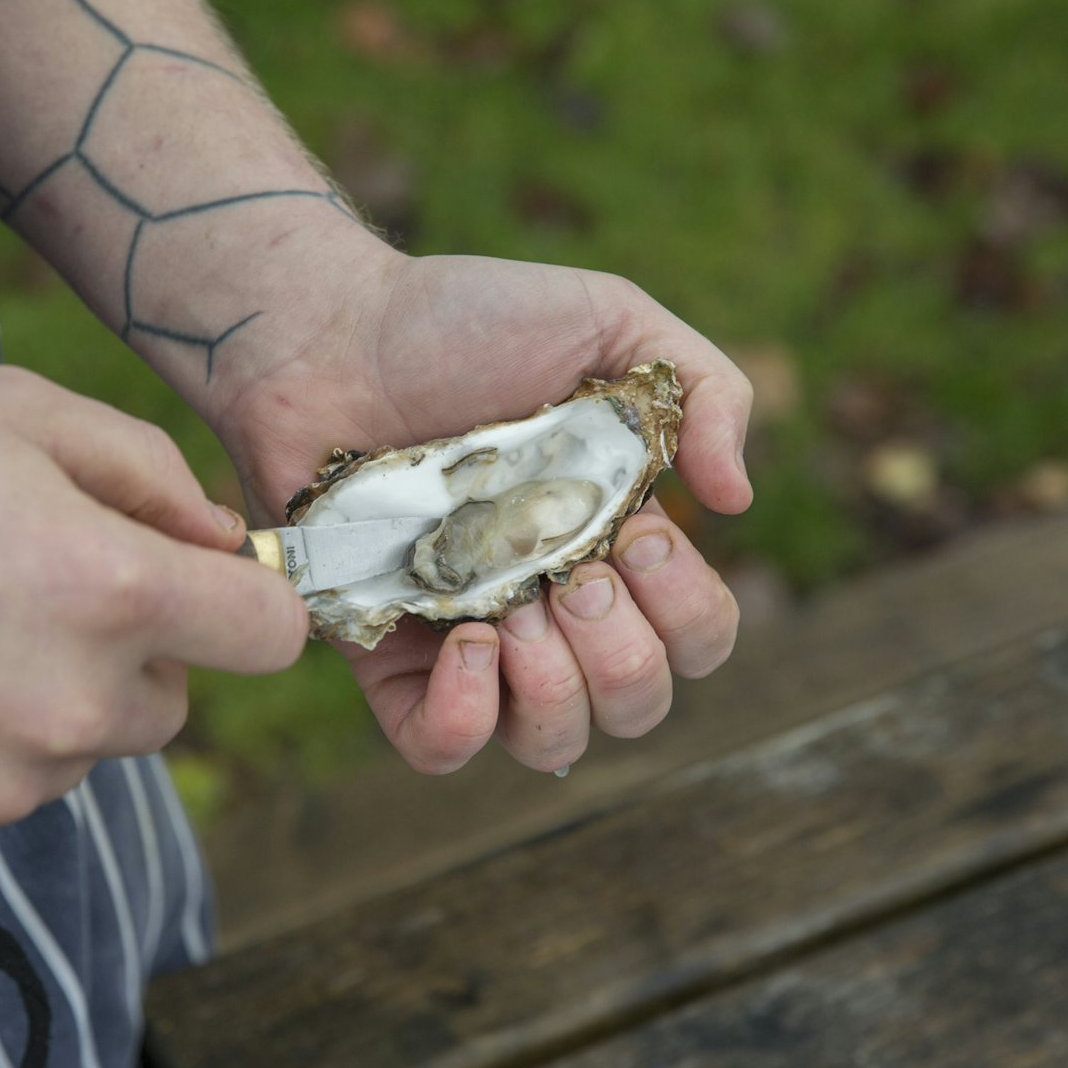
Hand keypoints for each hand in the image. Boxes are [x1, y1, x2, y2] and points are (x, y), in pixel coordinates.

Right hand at [0, 367, 306, 863]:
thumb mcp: (14, 412)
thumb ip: (149, 468)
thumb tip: (222, 538)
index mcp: (113, 593)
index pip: (273, 635)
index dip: (249, 601)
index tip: (204, 584)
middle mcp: (75, 706)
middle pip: (174, 700)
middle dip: (133, 650)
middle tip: (31, 591)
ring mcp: (8, 784)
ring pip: (86, 746)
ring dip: (53, 701)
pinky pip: (4, 791)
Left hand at [221, 251, 751, 773]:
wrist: (331, 329)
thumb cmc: (466, 320)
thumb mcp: (612, 318)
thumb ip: (707, 389)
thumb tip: (737, 502)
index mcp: (614, 543)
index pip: (699, 639)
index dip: (690, 610)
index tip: (639, 532)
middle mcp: (553, 606)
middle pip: (639, 706)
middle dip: (625, 652)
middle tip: (573, 572)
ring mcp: (470, 635)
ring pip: (555, 745)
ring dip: (557, 689)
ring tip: (516, 610)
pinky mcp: (386, 654)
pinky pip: (438, 748)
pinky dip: (464, 719)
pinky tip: (461, 639)